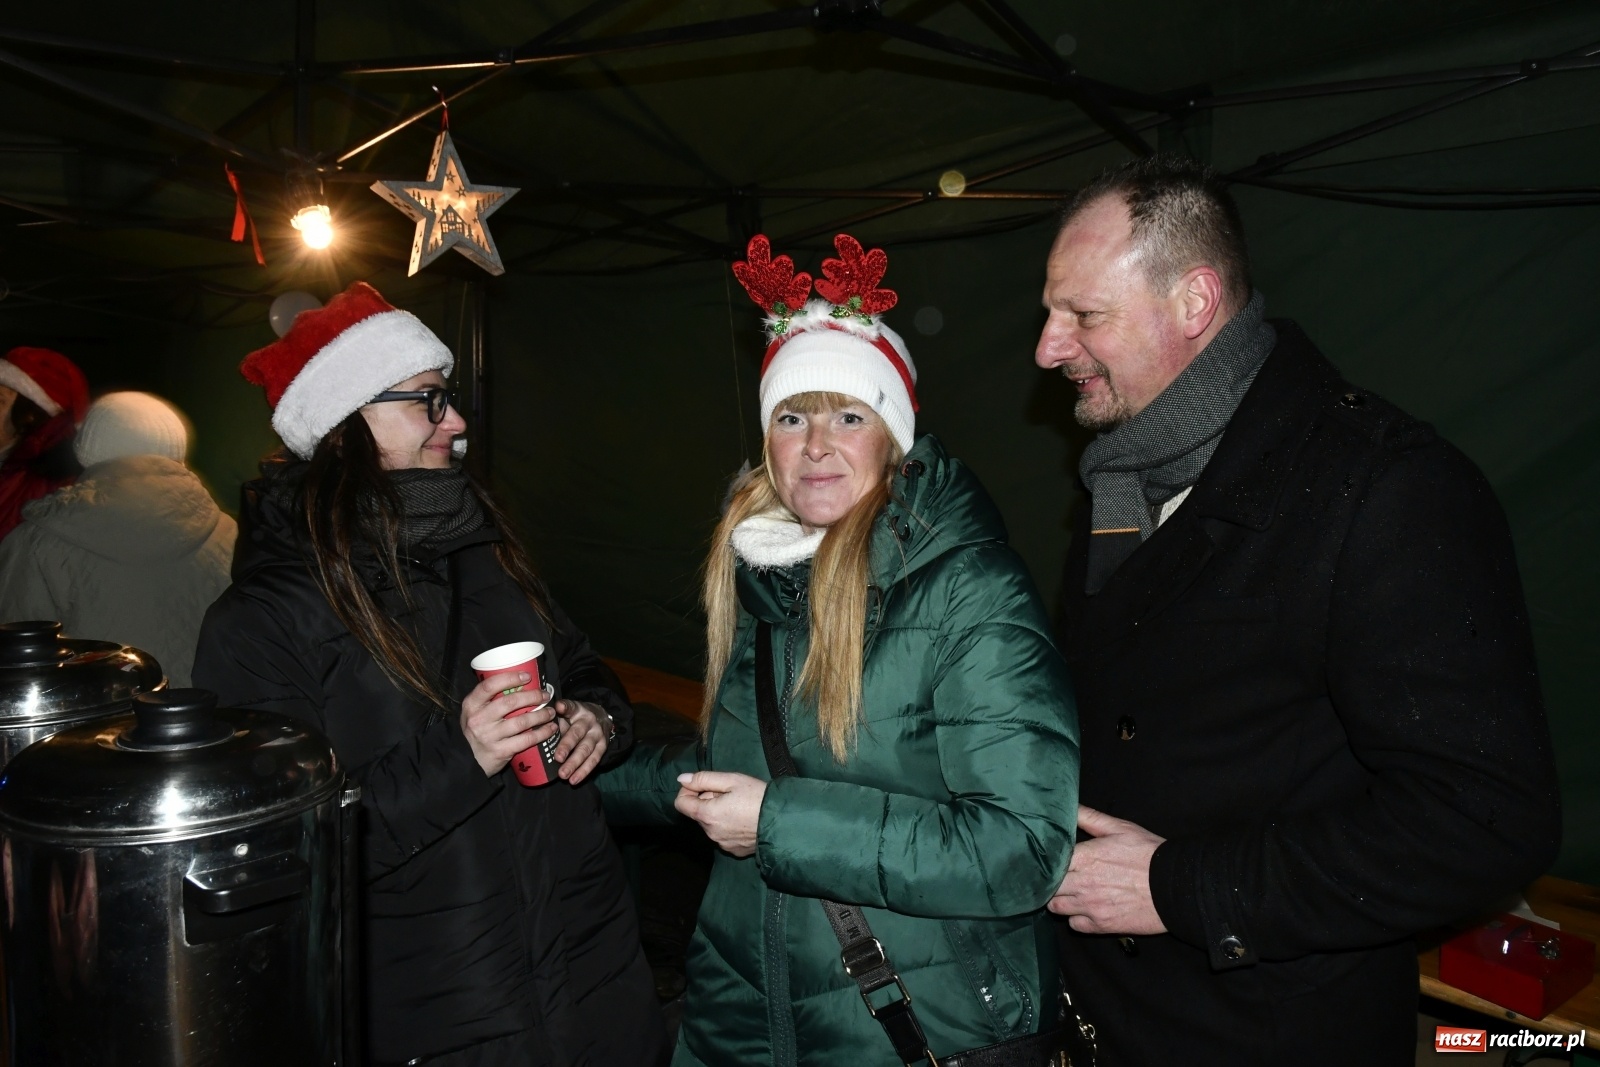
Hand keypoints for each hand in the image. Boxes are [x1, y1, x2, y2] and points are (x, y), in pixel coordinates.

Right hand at [460, 672, 555, 777]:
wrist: (468, 762)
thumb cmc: (476, 731)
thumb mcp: (475, 712)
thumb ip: (490, 699)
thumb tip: (519, 683)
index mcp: (471, 705)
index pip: (489, 686)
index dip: (510, 678)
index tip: (527, 676)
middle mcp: (479, 719)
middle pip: (510, 702)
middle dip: (532, 696)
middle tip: (545, 695)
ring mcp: (489, 736)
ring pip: (521, 721)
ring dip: (541, 715)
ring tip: (551, 712)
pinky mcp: (500, 751)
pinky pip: (526, 740)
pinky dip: (542, 733)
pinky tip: (550, 729)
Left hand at [550, 699, 610, 784]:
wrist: (601, 717)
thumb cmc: (576, 717)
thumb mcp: (567, 712)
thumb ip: (555, 719)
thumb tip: (537, 728)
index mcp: (577, 709)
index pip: (571, 707)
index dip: (565, 707)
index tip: (559, 708)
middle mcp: (589, 721)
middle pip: (577, 733)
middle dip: (567, 746)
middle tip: (557, 758)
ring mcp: (597, 734)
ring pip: (586, 750)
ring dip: (574, 763)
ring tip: (563, 775)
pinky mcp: (603, 747)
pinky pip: (594, 760)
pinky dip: (584, 771)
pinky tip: (574, 780)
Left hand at [673, 771, 766, 856]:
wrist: (783, 822)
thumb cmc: (758, 797)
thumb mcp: (732, 780)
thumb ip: (703, 779)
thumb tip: (682, 779)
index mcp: (707, 815)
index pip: (680, 804)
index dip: (688, 790)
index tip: (704, 784)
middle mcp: (710, 833)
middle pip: (699, 813)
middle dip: (708, 801)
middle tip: (731, 793)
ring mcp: (722, 844)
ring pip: (712, 824)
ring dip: (719, 813)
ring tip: (741, 805)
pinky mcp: (734, 850)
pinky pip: (724, 835)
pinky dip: (729, 826)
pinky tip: (745, 819)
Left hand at [1048, 805, 1167, 934]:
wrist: (1176, 887)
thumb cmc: (1148, 853)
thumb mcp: (1120, 828)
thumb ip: (1089, 817)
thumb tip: (1068, 806)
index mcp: (1084, 857)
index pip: (1048, 861)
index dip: (1047, 860)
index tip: (1049, 858)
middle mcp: (1082, 883)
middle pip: (1047, 886)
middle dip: (1050, 880)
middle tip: (1060, 876)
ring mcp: (1090, 906)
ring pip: (1056, 907)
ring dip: (1060, 899)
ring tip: (1071, 892)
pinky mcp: (1101, 925)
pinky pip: (1074, 925)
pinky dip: (1076, 918)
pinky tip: (1086, 908)